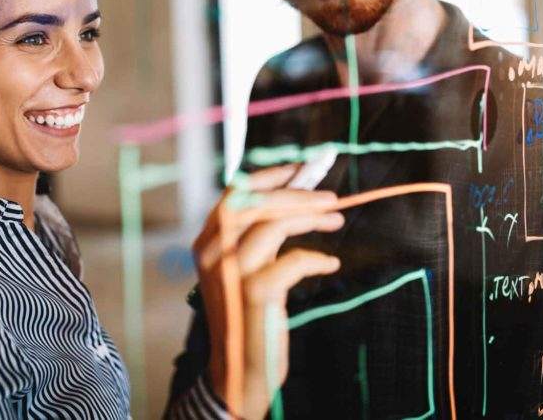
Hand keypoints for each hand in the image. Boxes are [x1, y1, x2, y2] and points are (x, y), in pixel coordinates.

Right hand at [192, 164, 343, 418]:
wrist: (238, 372)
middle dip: (298, 194)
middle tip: (332, 197)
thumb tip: (299, 190)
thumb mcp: (244, 269)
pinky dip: (317, 258)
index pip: (235, 193)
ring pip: (273, 225)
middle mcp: (212, 254)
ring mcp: (231, 274)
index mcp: (206, 243)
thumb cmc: (248, 316)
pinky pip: (293, 260)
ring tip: (336, 220)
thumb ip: (259, 234)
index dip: (270, 177)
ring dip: (311, 218)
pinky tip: (330, 263)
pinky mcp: (253, 295)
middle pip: (255, 202)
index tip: (301, 169)